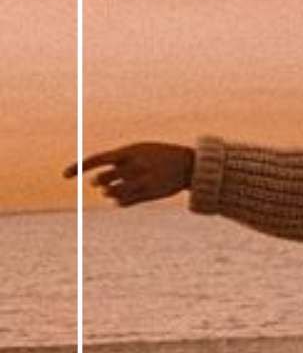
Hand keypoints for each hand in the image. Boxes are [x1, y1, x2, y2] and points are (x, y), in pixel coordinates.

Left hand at [62, 142, 194, 206]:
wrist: (189, 165)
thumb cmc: (160, 155)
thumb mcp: (140, 150)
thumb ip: (119, 160)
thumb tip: (96, 179)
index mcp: (129, 152)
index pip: (96, 159)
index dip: (78, 167)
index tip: (64, 176)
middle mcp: (133, 166)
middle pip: (102, 179)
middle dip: (99, 183)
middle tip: (100, 183)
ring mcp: (141, 181)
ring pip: (111, 193)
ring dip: (108, 193)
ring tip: (114, 190)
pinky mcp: (148, 194)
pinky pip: (122, 202)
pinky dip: (119, 202)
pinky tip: (123, 198)